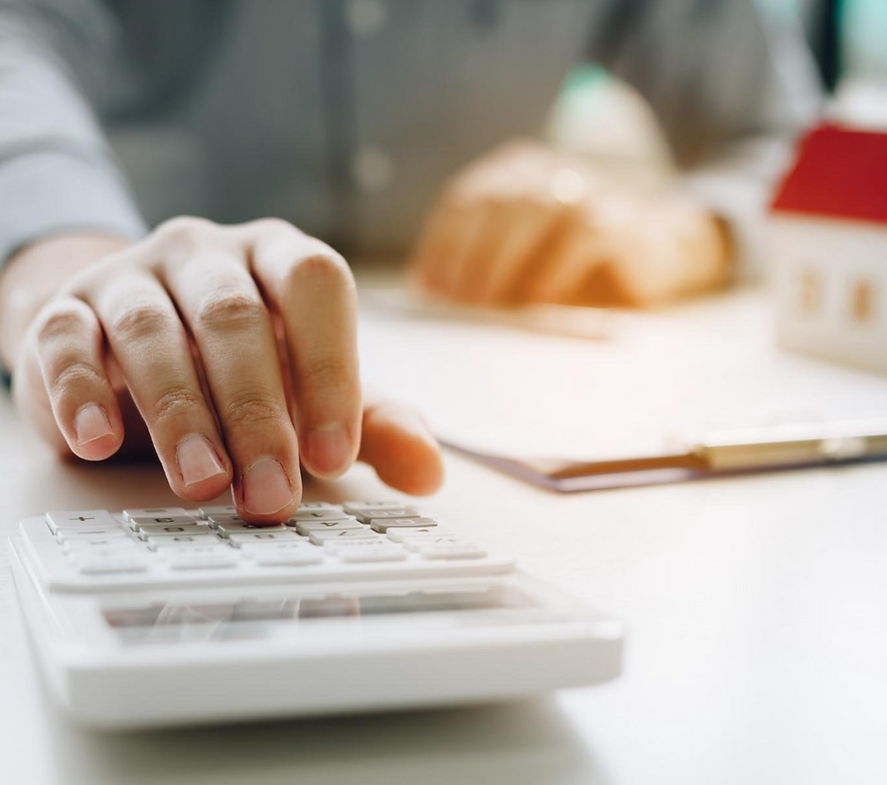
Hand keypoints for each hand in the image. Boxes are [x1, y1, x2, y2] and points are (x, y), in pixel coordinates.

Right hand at [3, 218, 442, 521]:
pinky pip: (66, 340)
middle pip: (234, 316)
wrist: (135, 343)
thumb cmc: (244, 368)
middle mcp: (209, 255)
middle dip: (256, 414)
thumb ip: (372, 425)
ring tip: (202, 482)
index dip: (330, 369)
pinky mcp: (66, 311)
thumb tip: (430, 473)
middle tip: (269, 495)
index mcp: (280, 259)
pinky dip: (80, 392)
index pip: (315, 285)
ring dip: (180, 413)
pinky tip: (99, 444)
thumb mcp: (314, 394)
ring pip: (153, 329)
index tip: (333, 457)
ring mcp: (133, 275)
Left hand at [410, 140, 730, 306]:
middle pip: (496, 200)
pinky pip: (585, 236)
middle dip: (468, 252)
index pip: (465, 197)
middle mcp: (549, 169)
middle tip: (454, 296)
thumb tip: (431, 289)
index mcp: (516, 170)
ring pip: (536, 210)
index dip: (441, 241)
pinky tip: (540, 299)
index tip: (426, 284)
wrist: (653, 253)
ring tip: (485, 300)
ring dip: (504, 259)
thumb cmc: (573, 261)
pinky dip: (557, 268)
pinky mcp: (621, 219)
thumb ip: (481, 261)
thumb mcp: (522, 256)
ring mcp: (588, 188)